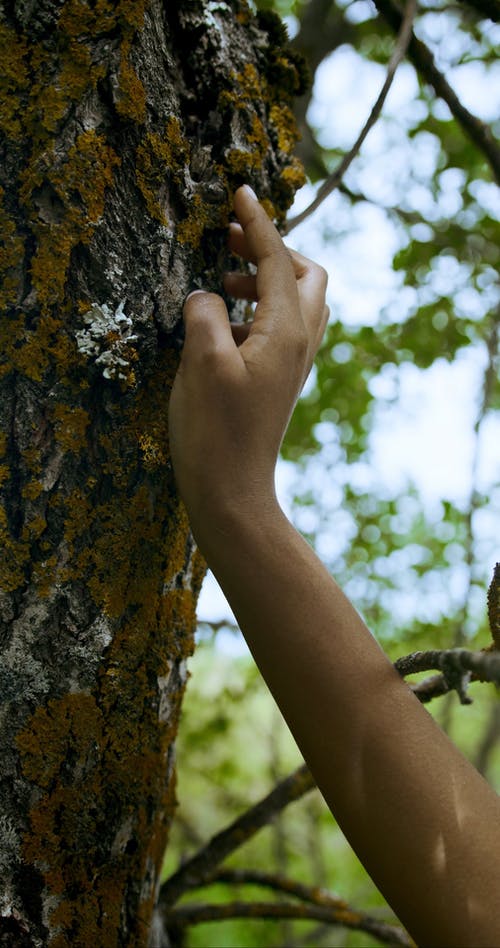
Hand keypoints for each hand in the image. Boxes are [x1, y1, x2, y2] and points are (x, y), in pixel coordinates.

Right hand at [168, 185, 328, 541]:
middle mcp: (300, 342)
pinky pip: (283, 327)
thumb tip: (207, 296)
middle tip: (231, 240)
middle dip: (273, 248)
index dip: (257, 223)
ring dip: (266, 279)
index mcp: (285, 330)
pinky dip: (260, 308)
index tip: (240, 192)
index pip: (276, 259)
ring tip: (223, 280)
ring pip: (297, 301)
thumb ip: (205, 313)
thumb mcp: (201, 363)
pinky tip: (225, 322)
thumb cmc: (215, 432)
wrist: (233, 492)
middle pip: (306, 275)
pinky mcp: (281, 381)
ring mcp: (294, 363)